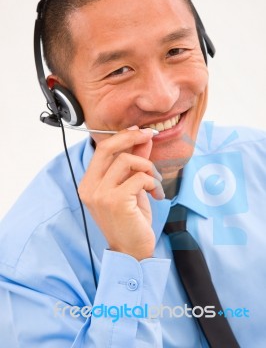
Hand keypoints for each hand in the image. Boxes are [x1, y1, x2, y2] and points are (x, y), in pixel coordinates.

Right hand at [78, 127, 164, 260]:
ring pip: (126, 161)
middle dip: (131, 137)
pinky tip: (157, 195)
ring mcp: (100, 194)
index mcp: (89, 183)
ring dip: (148, 167)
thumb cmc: (131, 220)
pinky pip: (140, 178)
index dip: (122, 136)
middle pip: (107, 147)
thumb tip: (142, 138)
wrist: (132, 250)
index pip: (102, 149)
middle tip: (148, 135)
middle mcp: (90, 187)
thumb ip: (134, 163)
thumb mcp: (132, 187)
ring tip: (156, 182)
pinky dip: (153, 183)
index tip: (139, 131)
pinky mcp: (115, 201)